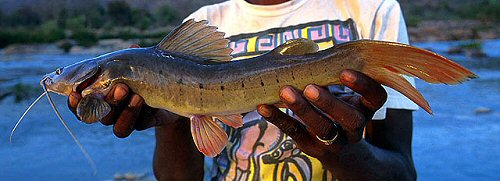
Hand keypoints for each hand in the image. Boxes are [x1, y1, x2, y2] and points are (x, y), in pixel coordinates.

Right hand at [67, 45, 179, 137]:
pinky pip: (140, 125)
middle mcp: (111, 113)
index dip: (75, 104)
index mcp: (101, 97)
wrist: (171, 89)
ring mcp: (128, 121)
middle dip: (110, 101)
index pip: (81, 106)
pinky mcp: (145, 124)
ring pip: (119, 128)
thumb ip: (130, 59)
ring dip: (126, 112)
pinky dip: (142, 113)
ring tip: (136, 96)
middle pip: (101, 116)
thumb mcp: (137, 64)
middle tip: (121, 86)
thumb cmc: (145, 73)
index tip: (75, 93)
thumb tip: (133, 47)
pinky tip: (148, 101)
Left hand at [257, 69, 386, 159]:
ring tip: (286, 92)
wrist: (338, 149)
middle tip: (310, 87)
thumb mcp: (342, 91)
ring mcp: (335, 141)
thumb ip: (331, 72)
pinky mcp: (312, 147)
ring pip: (323, 129)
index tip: (344, 71)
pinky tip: (264, 107)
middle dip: (329, 102)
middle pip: (349, 118)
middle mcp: (355, 127)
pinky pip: (295, 134)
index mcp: (366, 108)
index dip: (364, 86)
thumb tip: (303, 46)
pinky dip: (279, 119)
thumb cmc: (336, 106)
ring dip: (304, 110)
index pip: (376, 98)